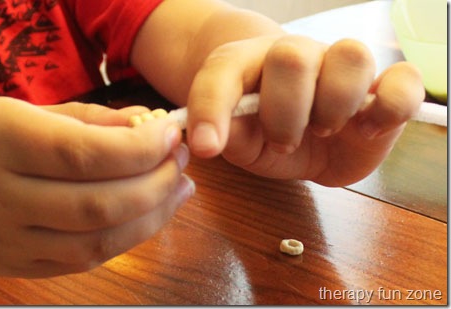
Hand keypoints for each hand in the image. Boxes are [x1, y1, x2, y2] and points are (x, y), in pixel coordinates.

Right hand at [0, 97, 193, 277]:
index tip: (171, 135)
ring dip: (153, 216)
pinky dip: (128, 239)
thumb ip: (91, 120)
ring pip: (98, 242)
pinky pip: (85, 261)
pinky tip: (150, 215)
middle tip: (180, 162)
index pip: (85, 154)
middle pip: (98, 203)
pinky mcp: (19, 268)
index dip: (140, 149)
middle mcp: (3, 196)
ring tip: (180, 189)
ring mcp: (10, 241)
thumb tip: (149, 125)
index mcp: (3, 142)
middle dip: (156, 183)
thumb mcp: (28, 112)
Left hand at [186, 35, 424, 185]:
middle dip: (284, 112)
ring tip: (322, 130)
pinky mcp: (381, 90)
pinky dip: (391, 106)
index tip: (207, 148)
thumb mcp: (238, 141)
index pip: (223, 73)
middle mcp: (297, 56)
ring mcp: (341, 68)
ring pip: (351, 56)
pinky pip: (404, 81)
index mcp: (249, 65)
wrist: (301, 138)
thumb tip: (212, 140)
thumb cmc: (264, 133)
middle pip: (292, 57)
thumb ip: (226, 134)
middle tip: (283, 140)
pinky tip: (369, 128)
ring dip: (333, 106)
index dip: (212, 109)